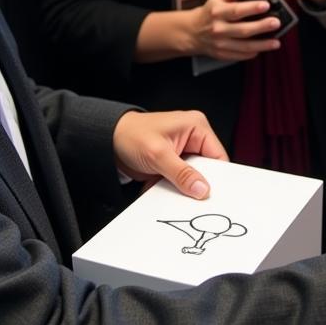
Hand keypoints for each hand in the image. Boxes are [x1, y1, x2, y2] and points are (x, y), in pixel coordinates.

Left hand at [113, 109, 227, 198]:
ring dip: (184, 188)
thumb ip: (181, 173)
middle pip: (207, 168)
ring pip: (194, 177)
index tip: (213, 194)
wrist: (107, 140)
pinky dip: (174, 189)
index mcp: (196, 127)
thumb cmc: (130, 134)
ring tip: (175, 193)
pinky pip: (181, 181)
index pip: (218, 155)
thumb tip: (202, 189)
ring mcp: (183, 152)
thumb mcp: (158, 154)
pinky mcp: (173, 164)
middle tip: (193, 198)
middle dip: (198, 184)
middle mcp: (193, 138)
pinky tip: (165, 192)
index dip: (217, 176)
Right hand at [185, 0, 283, 61]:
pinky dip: (253, 52)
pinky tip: (263, 48)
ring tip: (276, 42)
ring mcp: (220, 44)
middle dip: (262, 27)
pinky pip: (241, 55)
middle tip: (276, 23)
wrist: (192, 32)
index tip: (266, 5)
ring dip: (262, 45)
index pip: (236, 10)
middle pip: (243, 30)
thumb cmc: (208, 13)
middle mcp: (218, 29)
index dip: (252, 8)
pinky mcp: (222, 55)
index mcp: (217, 12)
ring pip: (245, 46)